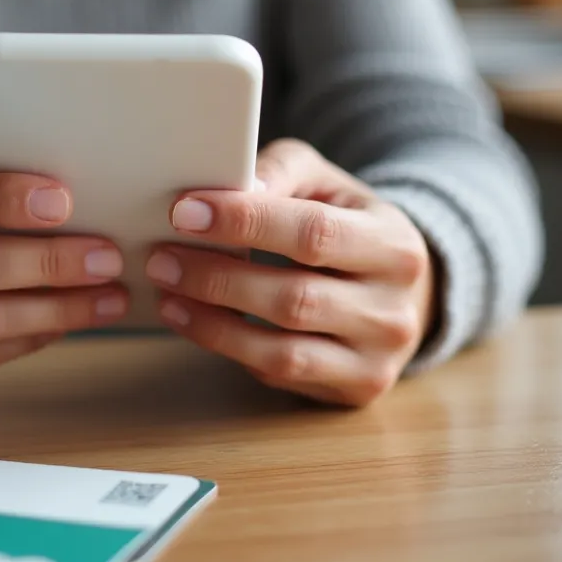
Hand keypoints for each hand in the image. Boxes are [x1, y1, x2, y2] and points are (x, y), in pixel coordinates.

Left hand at [146, 140, 437, 406]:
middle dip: (216, 277)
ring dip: (213, 322)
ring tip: (167, 292)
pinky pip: (280, 375)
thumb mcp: (325, 183)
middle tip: (161, 257)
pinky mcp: (354, 390)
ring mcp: (377, 360)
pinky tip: (193, 319)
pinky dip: (228, 347)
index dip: (244, 223)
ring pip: (283, 350)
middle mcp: (394, 310)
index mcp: (394, 245)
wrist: (400, 290)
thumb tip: (237, 187)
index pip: (313, 233)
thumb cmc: (347, 225)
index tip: (185, 212)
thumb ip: (281, 171)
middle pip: (294, 298)